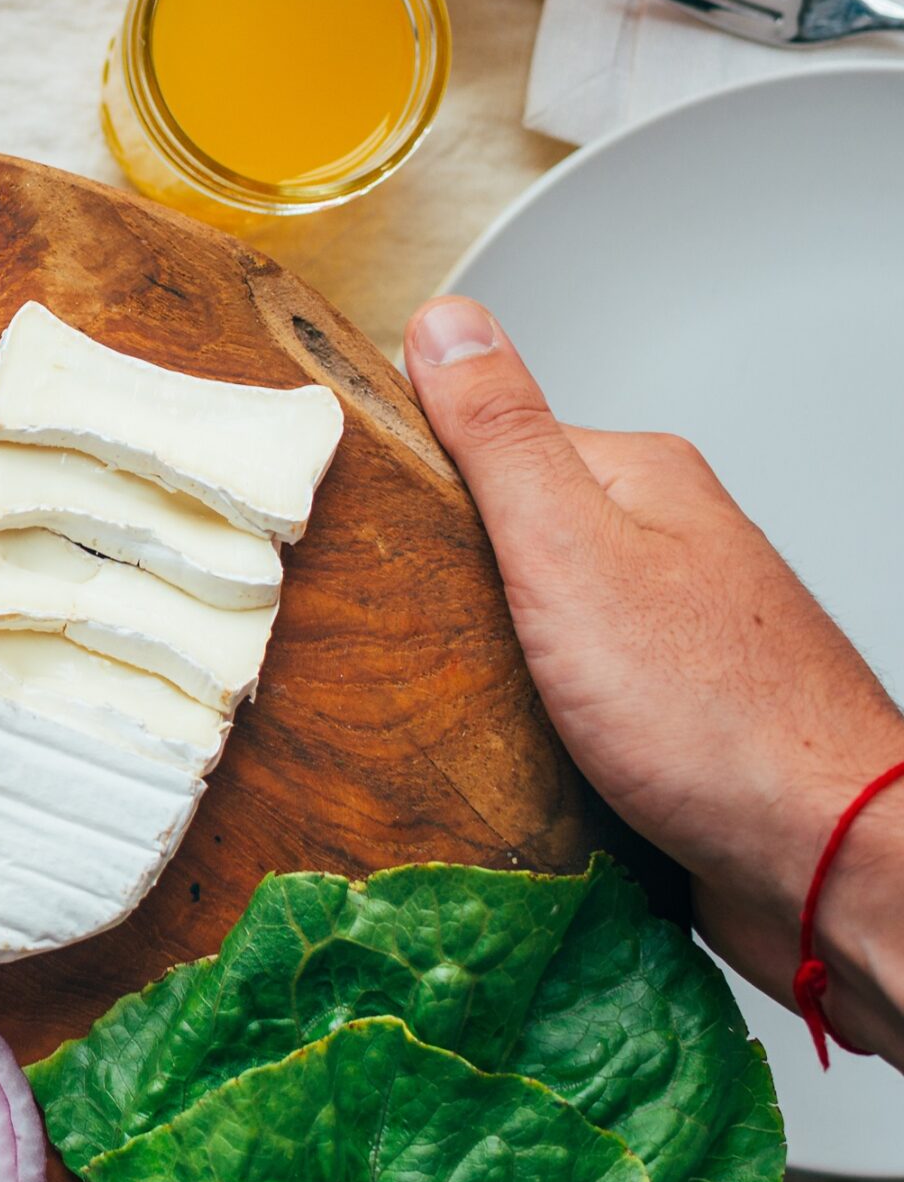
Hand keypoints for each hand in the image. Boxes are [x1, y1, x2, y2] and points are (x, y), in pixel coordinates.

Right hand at [405, 297, 903, 1068]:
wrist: (821, 862)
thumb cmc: (709, 715)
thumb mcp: (569, 550)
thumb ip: (502, 436)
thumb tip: (447, 318)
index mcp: (640, 479)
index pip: (488, 444)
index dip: (415, 486)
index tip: (360, 535)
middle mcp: (665, 543)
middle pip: (506, 536)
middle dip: (444, 583)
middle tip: (396, 633)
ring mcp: (670, 631)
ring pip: (532, 621)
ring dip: (481, 660)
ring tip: (444, 698)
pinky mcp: (666, 713)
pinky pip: (562, 693)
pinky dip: (522, 716)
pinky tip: (502, 746)